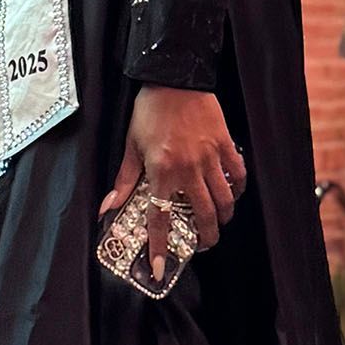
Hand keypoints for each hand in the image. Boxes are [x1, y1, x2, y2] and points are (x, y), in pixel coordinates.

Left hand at [100, 86, 246, 281]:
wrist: (174, 78)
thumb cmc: (149, 111)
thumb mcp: (131, 146)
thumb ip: (124, 180)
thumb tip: (107, 207)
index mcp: (161, 172)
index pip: (160, 218)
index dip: (159, 245)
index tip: (160, 266)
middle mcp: (188, 169)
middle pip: (203, 216)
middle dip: (205, 237)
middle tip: (202, 244)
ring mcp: (210, 158)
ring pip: (224, 200)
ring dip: (222, 217)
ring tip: (218, 223)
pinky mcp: (225, 145)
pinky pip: (237, 174)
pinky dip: (237, 188)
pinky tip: (232, 193)